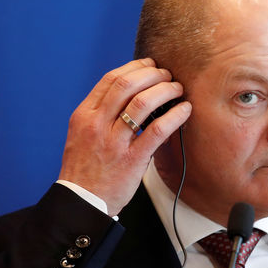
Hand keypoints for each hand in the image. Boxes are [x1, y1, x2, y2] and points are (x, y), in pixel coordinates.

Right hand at [58, 58, 190, 214]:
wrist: (82, 202)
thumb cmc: (86, 169)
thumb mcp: (83, 134)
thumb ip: (101, 114)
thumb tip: (129, 94)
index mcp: (84, 115)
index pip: (110, 79)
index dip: (135, 67)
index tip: (151, 65)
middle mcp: (96, 124)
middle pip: (127, 85)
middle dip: (152, 75)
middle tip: (167, 75)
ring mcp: (113, 142)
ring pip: (142, 103)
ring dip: (165, 90)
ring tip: (177, 89)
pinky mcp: (131, 160)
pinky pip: (157, 130)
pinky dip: (174, 116)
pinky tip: (185, 110)